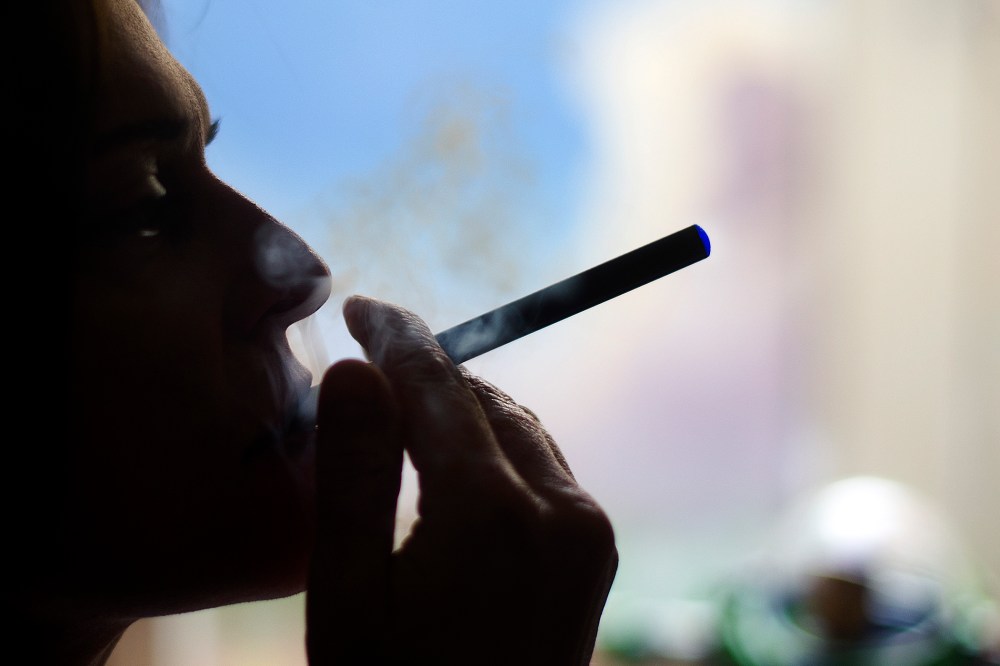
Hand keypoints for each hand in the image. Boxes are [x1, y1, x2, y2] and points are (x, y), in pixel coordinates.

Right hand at [307, 296, 617, 664]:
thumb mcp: (347, 599)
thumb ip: (354, 478)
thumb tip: (357, 369)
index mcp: (491, 513)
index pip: (439, 384)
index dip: (396, 337)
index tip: (361, 307)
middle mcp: (559, 508)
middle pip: (484, 399)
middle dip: (426, 372)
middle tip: (367, 361)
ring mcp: (587, 530)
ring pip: (516, 428)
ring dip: (461, 408)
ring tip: (400, 408)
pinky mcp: (595, 549)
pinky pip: (541, 465)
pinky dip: (493, 447)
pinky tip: (454, 462)